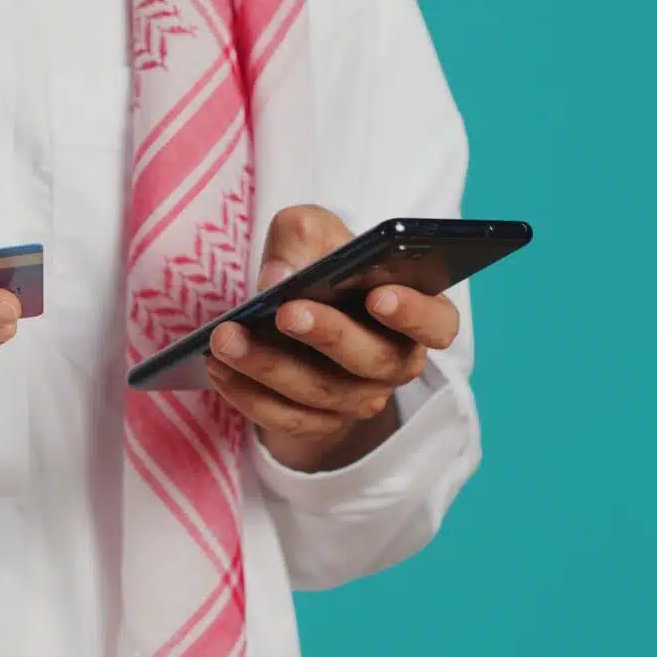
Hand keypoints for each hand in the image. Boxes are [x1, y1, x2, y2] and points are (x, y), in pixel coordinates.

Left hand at [204, 206, 459, 470]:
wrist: (295, 311)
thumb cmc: (318, 263)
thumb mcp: (311, 232)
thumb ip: (302, 237)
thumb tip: (279, 277)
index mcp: (415, 313)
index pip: (438, 322)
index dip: (415, 314)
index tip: (380, 295)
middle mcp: (396, 362)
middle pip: (373, 360)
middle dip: (327, 335)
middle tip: (285, 312)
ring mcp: (359, 399)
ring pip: (321, 393)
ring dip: (269, 366)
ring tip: (226, 337)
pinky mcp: (319, 423)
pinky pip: (286, 418)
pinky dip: (248, 394)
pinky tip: (218, 366)